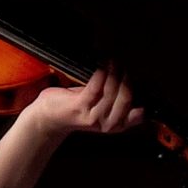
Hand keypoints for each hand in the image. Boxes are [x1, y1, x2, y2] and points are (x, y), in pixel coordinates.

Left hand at [23, 62, 145, 138]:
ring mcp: (93, 117)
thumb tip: (135, 84)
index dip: (137, 93)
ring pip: (110, 92)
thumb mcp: (103, 108)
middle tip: (123, 65)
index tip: (134, 77)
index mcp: (117, 125)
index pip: (138, 113)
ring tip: (113, 62)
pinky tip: (102, 65)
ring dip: (114, 73)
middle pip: (125, 99)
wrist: (50, 117)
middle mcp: (107, 124)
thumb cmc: (77, 108)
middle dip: (126, 79)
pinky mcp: (79, 107)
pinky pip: (95, 88)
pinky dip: (101, 74)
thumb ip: (120, 102)